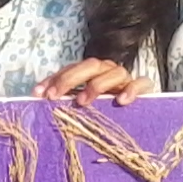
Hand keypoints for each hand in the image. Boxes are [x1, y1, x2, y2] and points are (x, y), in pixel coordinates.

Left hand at [33, 59, 157, 106]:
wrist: (143, 116)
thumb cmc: (106, 110)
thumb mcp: (84, 104)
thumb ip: (65, 99)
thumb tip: (37, 99)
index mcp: (92, 72)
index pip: (71, 69)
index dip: (55, 79)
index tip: (39, 94)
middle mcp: (108, 71)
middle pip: (90, 65)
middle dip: (70, 79)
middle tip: (55, 97)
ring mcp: (127, 79)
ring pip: (115, 72)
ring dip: (96, 85)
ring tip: (82, 102)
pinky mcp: (145, 89)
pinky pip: (141, 83)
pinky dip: (132, 90)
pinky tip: (122, 102)